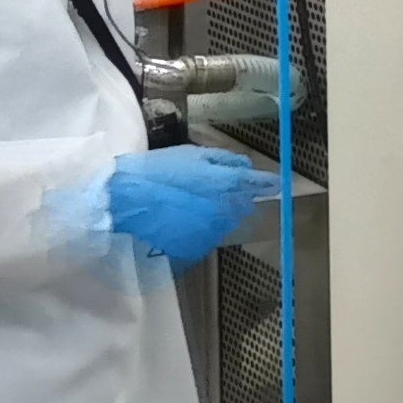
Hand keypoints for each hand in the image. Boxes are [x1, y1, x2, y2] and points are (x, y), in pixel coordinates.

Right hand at [102, 147, 275, 266]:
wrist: (127, 199)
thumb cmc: (159, 170)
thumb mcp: (192, 155)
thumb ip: (224, 161)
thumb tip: (247, 167)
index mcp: (225, 185)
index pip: (257, 185)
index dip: (267, 184)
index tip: (275, 184)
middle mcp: (225, 211)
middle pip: (243, 207)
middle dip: (237, 199)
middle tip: (215, 191)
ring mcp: (211, 232)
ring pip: (226, 223)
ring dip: (220, 215)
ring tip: (194, 205)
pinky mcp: (196, 248)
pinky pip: (208, 237)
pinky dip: (202, 229)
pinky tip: (183, 220)